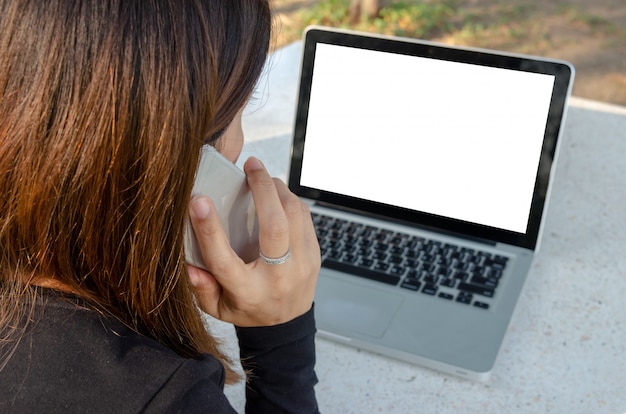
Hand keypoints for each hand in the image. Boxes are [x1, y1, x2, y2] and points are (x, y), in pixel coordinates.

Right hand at [187, 157, 319, 326]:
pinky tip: (277, 194)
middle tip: (251, 165)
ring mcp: (301, 265)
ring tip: (262, 176)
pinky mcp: (315, 255)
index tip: (198, 200)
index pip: (223, 260)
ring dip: (279, 189)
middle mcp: (278, 278)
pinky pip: (305, 217)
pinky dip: (290, 200)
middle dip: (262, 188)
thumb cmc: (248, 309)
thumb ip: (201, 288)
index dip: (209, 229)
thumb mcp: (217, 308)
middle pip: (274, 226)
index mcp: (247, 292)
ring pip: (295, 215)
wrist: (287, 324)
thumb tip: (188, 265)